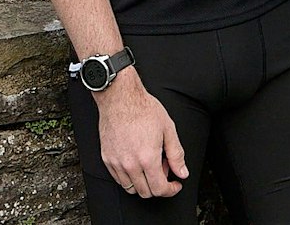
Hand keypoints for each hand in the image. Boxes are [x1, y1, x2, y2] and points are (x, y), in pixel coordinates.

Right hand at [95, 70, 187, 198]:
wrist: (120, 97)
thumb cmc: (143, 109)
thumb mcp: (168, 129)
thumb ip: (177, 155)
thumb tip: (182, 172)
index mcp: (147, 158)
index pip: (159, 189)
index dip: (171, 190)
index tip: (175, 185)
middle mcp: (130, 164)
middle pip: (145, 192)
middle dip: (158, 186)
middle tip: (164, 168)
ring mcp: (116, 162)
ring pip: (131, 188)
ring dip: (143, 183)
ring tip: (149, 164)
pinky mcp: (107, 158)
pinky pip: (118, 179)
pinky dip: (130, 177)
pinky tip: (137, 162)